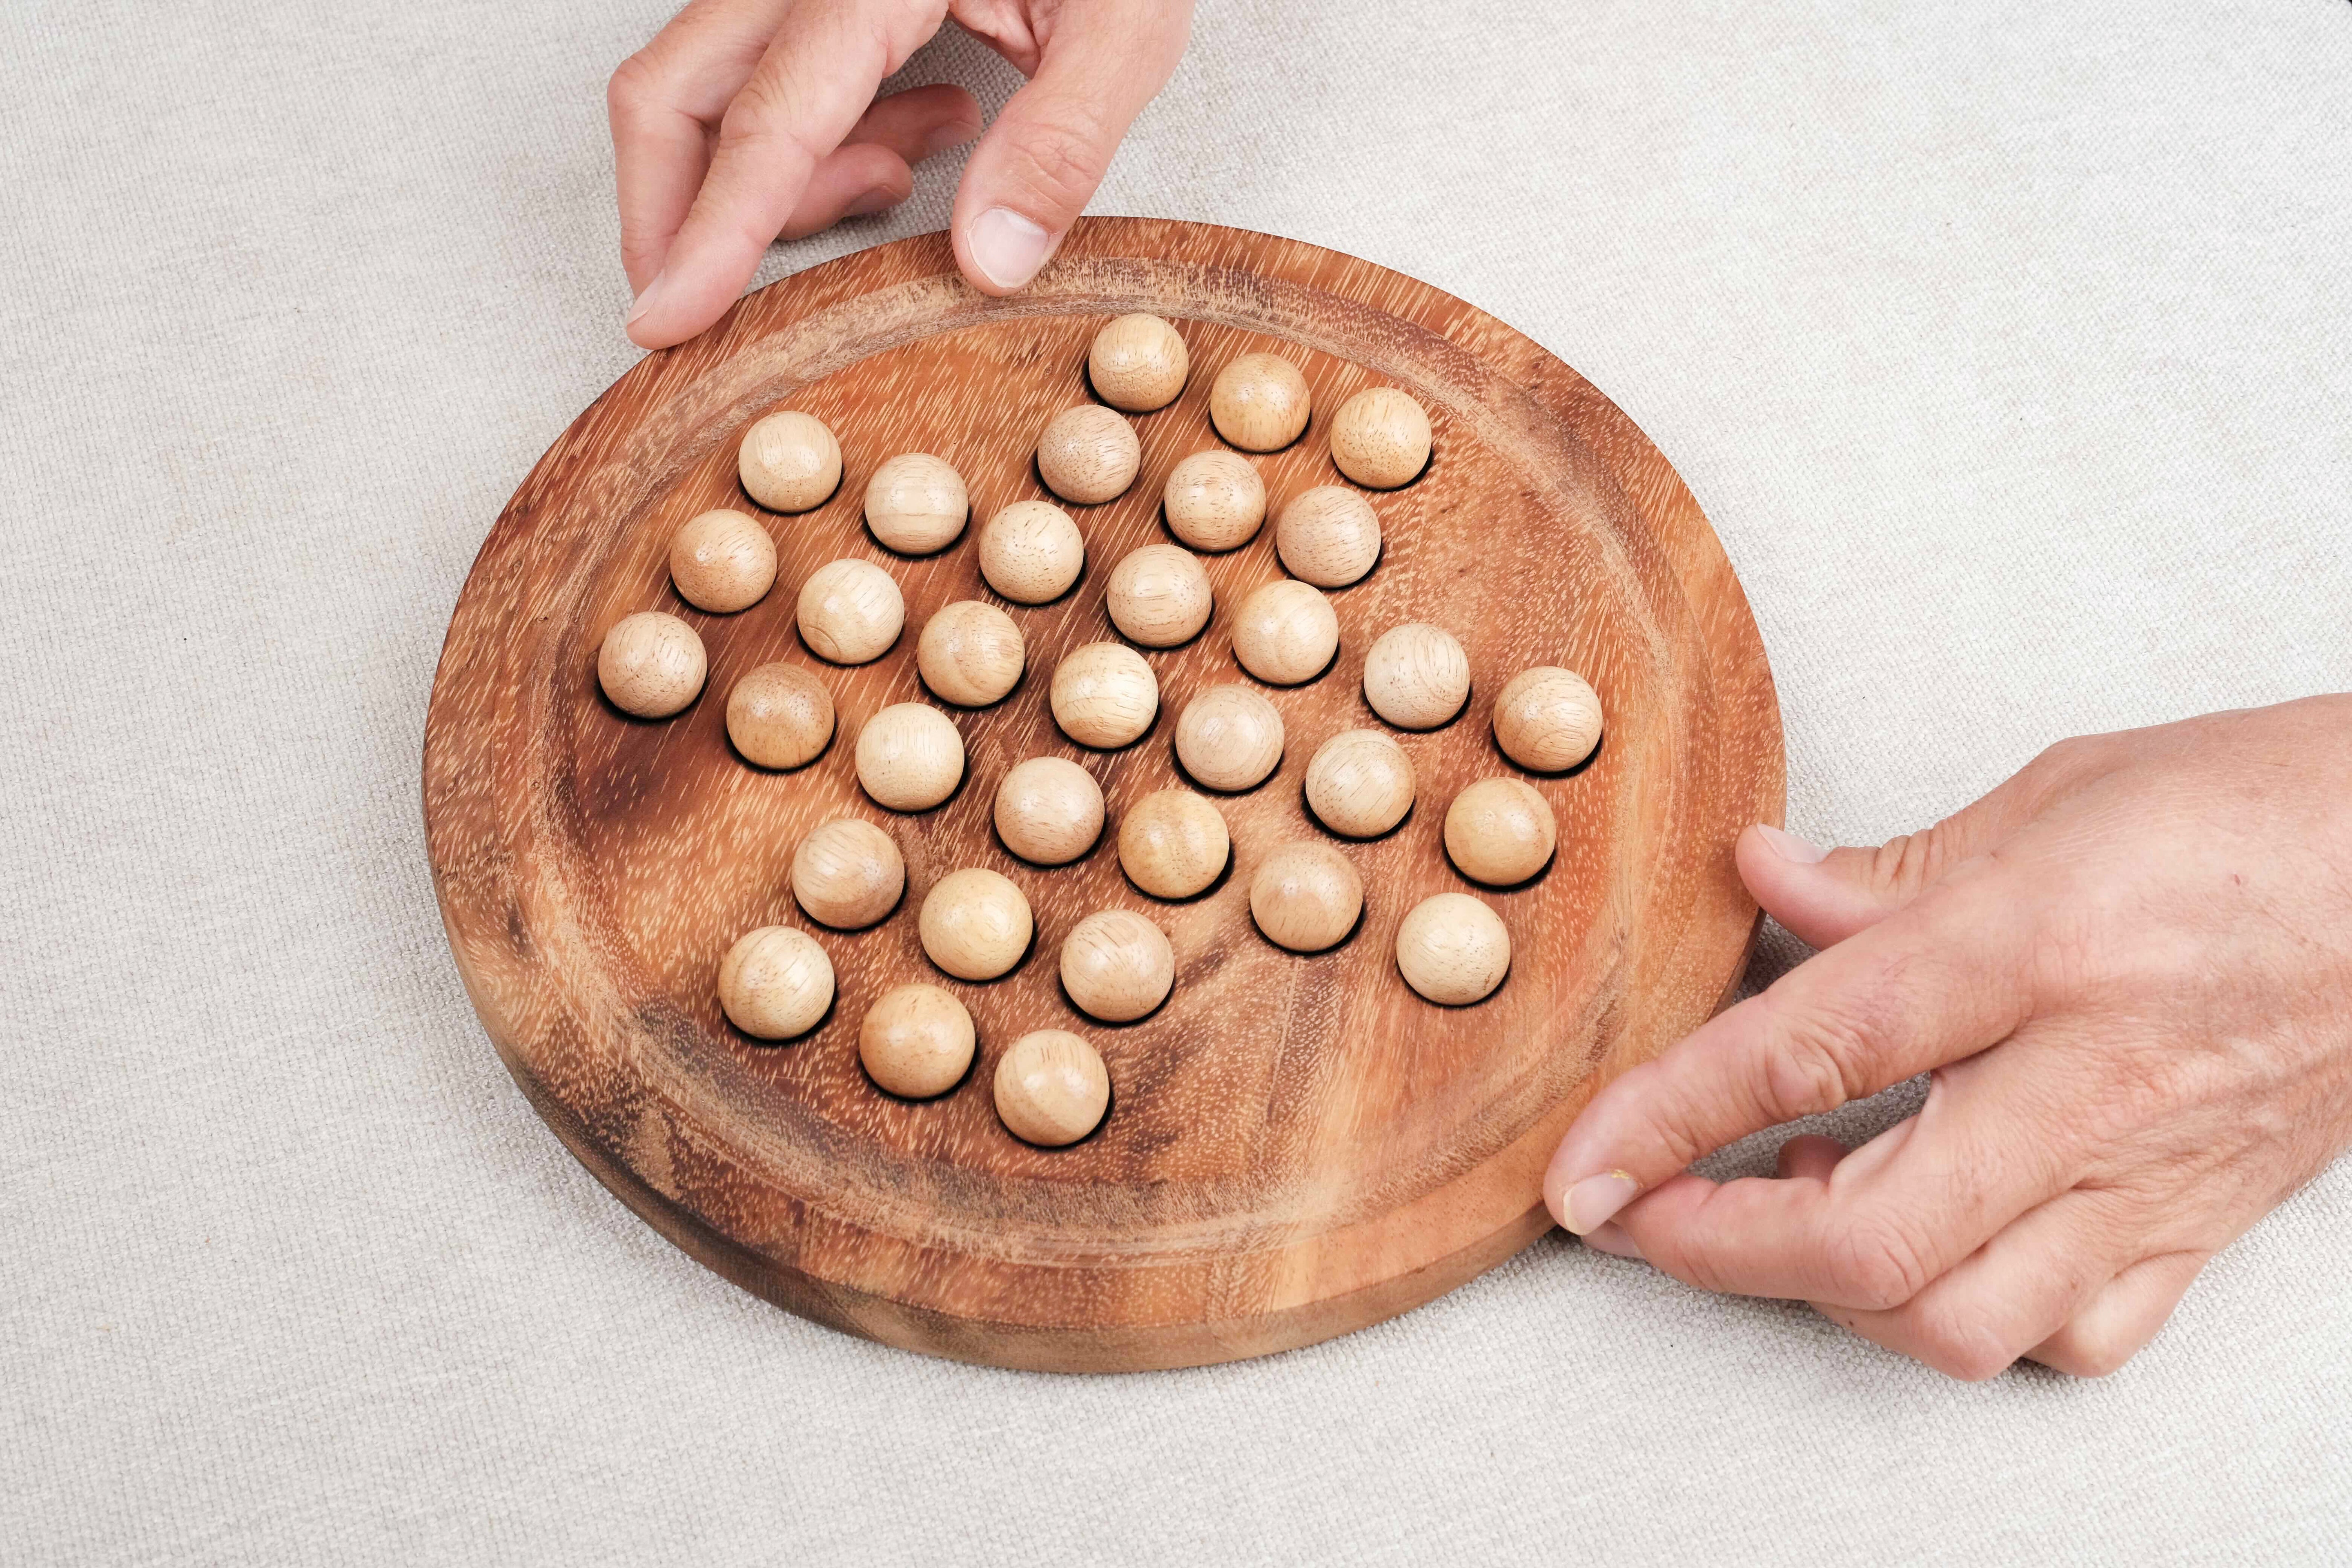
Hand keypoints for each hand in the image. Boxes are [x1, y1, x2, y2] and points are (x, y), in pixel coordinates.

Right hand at [609, 0, 1192, 347]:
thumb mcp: (1123, 25)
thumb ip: (1060, 142)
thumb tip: (989, 262)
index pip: (767, 118)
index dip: (711, 231)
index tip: (666, 319)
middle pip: (678, 93)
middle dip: (677, 215)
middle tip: (712, 305)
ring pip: (712, 90)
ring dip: (781, 176)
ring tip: (903, 177)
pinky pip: (769, 75)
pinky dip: (823, 137)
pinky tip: (928, 130)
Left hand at [1543, 696, 2351, 1378]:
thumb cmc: (2258, 810)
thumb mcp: (2055, 795)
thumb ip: (1889, 872)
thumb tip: (1758, 878)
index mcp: (2037, 950)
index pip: (1807, 1053)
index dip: (1669, 1120)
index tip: (1584, 1169)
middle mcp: (2090, 1084)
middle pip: (1870, 1235)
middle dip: (1722, 1251)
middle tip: (1649, 1214)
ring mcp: (2153, 1175)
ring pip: (1959, 1317)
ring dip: (1838, 1289)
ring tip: (1794, 1206)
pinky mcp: (2205, 1226)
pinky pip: (2072, 1339)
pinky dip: (1973, 1320)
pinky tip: (1936, 1245)